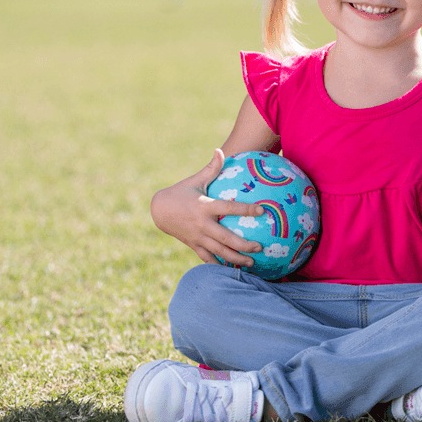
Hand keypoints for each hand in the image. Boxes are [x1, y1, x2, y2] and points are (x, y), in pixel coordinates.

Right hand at [151, 149, 265, 265]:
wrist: (158, 210)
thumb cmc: (181, 192)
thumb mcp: (195, 180)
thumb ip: (211, 168)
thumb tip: (220, 150)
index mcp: (205, 207)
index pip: (229, 208)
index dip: (246, 209)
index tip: (262, 211)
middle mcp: (202, 225)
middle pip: (226, 238)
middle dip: (244, 244)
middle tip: (260, 247)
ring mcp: (197, 237)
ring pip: (219, 252)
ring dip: (236, 259)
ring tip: (252, 263)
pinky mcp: (193, 245)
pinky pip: (208, 258)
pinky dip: (220, 265)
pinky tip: (233, 271)